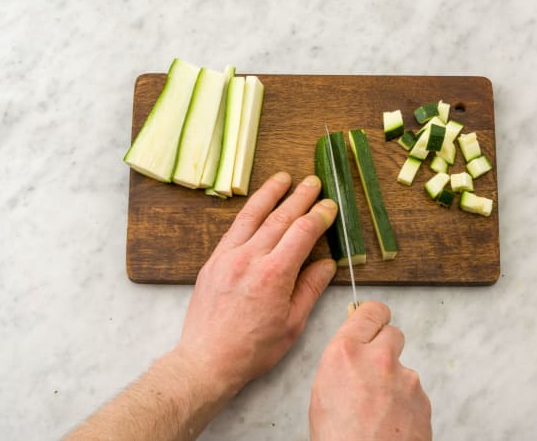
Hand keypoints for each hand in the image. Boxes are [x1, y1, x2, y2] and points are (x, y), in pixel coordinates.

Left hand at [176, 172, 338, 394]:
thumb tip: (327, 264)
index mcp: (274, 274)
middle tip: (313, 182)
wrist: (207, 359)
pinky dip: (248, 213)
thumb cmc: (252, 349)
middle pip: (280, 218)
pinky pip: (234, 228)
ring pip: (252, 216)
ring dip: (270, 193)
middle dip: (300, 197)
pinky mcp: (213, 261)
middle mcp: (250, 258)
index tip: (329, 206)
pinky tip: (256, 205)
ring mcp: (228, 257)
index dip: (318, 215)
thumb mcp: (292, 324)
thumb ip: (310, 289)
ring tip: (283, 178)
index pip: (302, 232)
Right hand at [309, 302, 431, 440]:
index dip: (371, 318)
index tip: (371, 323)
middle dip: (384, 347)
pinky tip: (389, 423)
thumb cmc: (337, 439)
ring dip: (394, 381)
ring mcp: (406, 379)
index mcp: (346, 353)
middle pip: (393, 333)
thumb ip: (342, 362)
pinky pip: (414, 392)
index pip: (371, 310)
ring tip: (376, 411)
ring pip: (403, 367)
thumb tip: (354, 350)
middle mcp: (378, 359)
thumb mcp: (323, 391)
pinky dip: (405, 403)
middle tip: (373, 371)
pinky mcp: (423, 400)